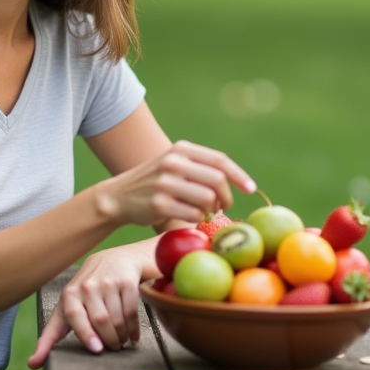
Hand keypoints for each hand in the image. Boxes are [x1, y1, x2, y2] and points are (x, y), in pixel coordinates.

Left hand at [28, 243, 153, 368]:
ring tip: (121, 341)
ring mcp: (107, 282)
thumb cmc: (85, 293)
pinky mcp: (126, 281)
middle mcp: (87, 286)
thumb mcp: (65, 310)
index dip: (86, 333)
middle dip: (108, 341)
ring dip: (121, 336)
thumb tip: (32, 365)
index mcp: (69, 294)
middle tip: (111, 348)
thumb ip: (49, 336)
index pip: (74, 315)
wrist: (112, 261)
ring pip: (116, 319)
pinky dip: (133, 328)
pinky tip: (132, 335)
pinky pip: (131, 311)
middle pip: (100, 320)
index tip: (96, 349)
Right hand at [95, 140, 255, 230]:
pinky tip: (187, 217)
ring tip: (202, 212)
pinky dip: (196, 220)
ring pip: (207, 199)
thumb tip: (239, 183)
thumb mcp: (175, 165)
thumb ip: (201, 168)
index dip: (239, 175)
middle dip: (226, 197)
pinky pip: (192, 215)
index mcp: (180, 149)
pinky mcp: (158, 204)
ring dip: (211, 210)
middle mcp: (173, 162)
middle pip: (217, 180)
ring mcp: (165, 183)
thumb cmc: (155, 183)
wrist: (118, 196)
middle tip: (222, 207)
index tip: (250, 189)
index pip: (219, 160)